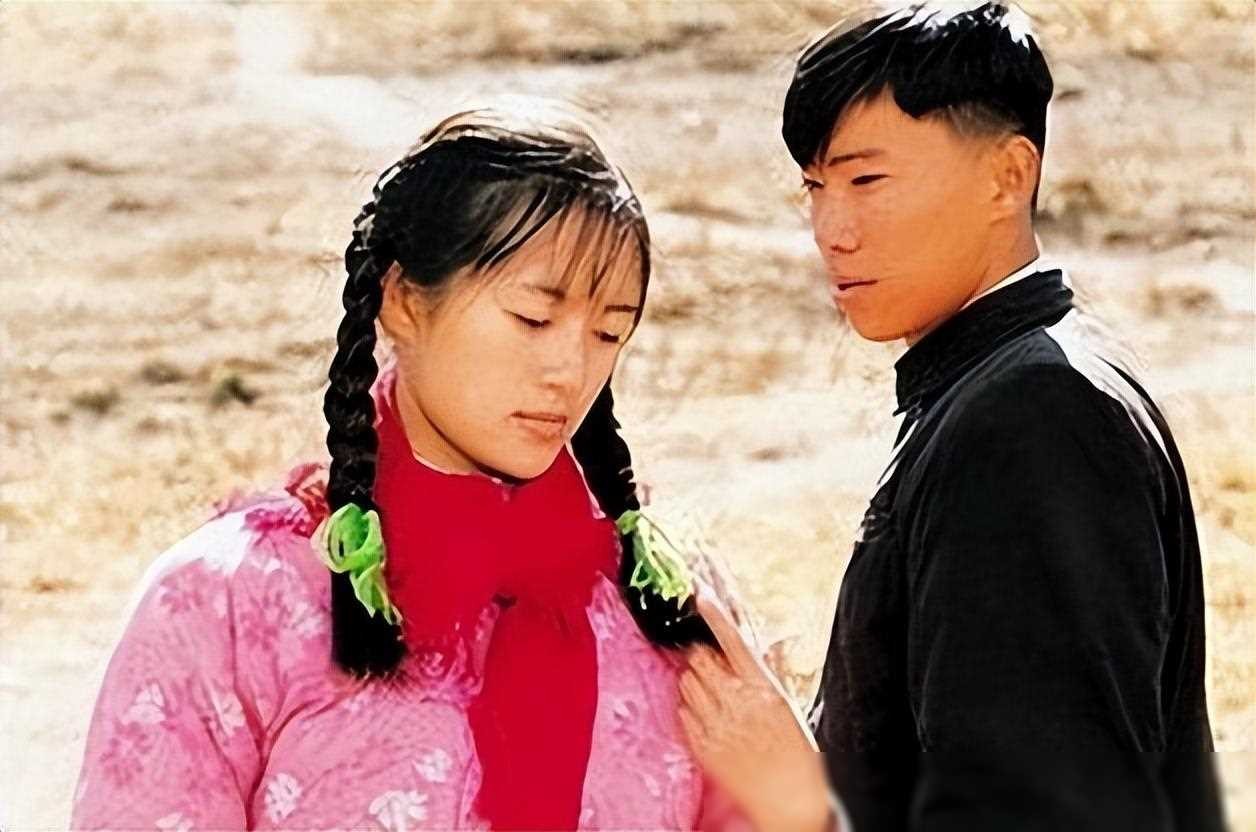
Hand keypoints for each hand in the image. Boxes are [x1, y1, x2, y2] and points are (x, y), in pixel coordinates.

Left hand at [678, 584, 832, 831]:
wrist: (789, 803)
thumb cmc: (797, 756)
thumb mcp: (791, 707)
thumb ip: (771, 674)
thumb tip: (763, 648)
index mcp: (762, 689)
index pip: (733, 642)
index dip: (715, 615)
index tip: (702, 595)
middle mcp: (735, 703)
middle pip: (700, 659)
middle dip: (703, 655)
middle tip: (714, 663)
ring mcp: (714, 725)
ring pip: (686, 683)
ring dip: (694, 680)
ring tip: (714, 693)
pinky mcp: (701, 745)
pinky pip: (682, 712)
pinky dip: (690, 707)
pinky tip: (707, 716)